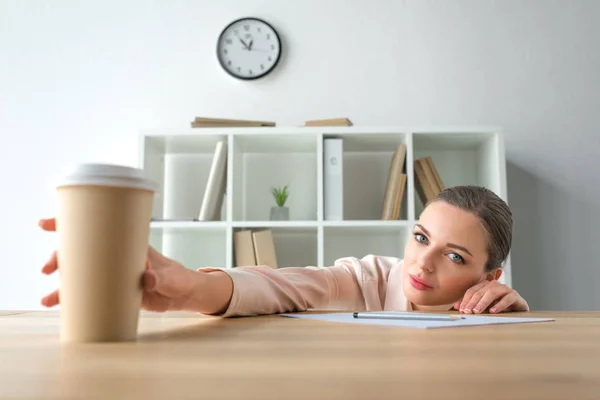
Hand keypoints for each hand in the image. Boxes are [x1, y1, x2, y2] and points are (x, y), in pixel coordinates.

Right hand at [39, 218, 202, 311]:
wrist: (182, 294)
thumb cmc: (177, 278)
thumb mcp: (171, 277)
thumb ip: (160, 278)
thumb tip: (146, 279)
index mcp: (126, 244)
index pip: (96, 228)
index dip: (69, 224)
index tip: (47, 224)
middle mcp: (114, 256)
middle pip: (80, 252)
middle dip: (59, 257)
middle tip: (48, 268)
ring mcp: (111, 274)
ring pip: (80, 275)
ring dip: (62, 285)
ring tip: (49, 299)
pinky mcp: (113, 292)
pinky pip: (88, 294)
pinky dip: (73, 300)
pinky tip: (60, 308)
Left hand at [453, 280, 528, 313]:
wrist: (518, 309)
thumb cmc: (498, 307)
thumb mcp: (483, 306)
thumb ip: (471, 305)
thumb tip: (456, 307)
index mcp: (485, 285)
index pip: (472, 291)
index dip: (465, 300)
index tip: (461, 309)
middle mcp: (494, 285)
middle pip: (480, 292)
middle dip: (472, 302)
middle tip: (467, 311)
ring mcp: (505, 289)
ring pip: (492, 293)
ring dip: (483, 302)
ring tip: (477, 311)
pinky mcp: (515, 296)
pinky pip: (507, 299)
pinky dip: (499, 305)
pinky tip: (493, 311)